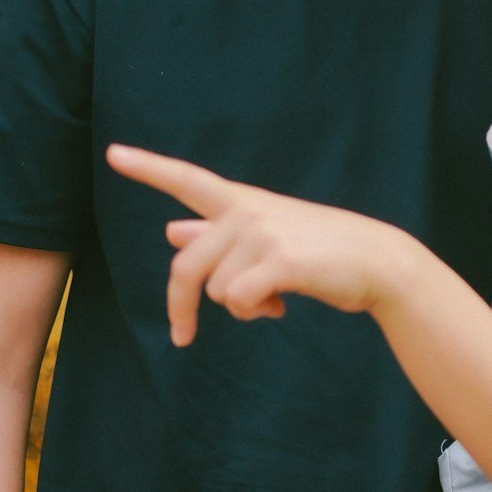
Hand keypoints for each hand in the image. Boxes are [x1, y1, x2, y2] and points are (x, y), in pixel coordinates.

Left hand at [106, 146, 400, 343]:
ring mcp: (263, 232)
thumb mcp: (268, 235)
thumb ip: (217, 235)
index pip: (187, 180)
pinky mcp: (279, 259)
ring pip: (215, 290)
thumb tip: (171, 232)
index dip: (148, 168)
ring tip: (273, 299)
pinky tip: (279, 306)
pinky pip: (237, 301)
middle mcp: (247, 211)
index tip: (113, 154)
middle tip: (182, 337)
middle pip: (186, 266)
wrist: (378, 262)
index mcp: (242, 202)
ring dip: (239, 308)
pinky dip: (252, 312)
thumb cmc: (322, 251)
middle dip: (180, 306)